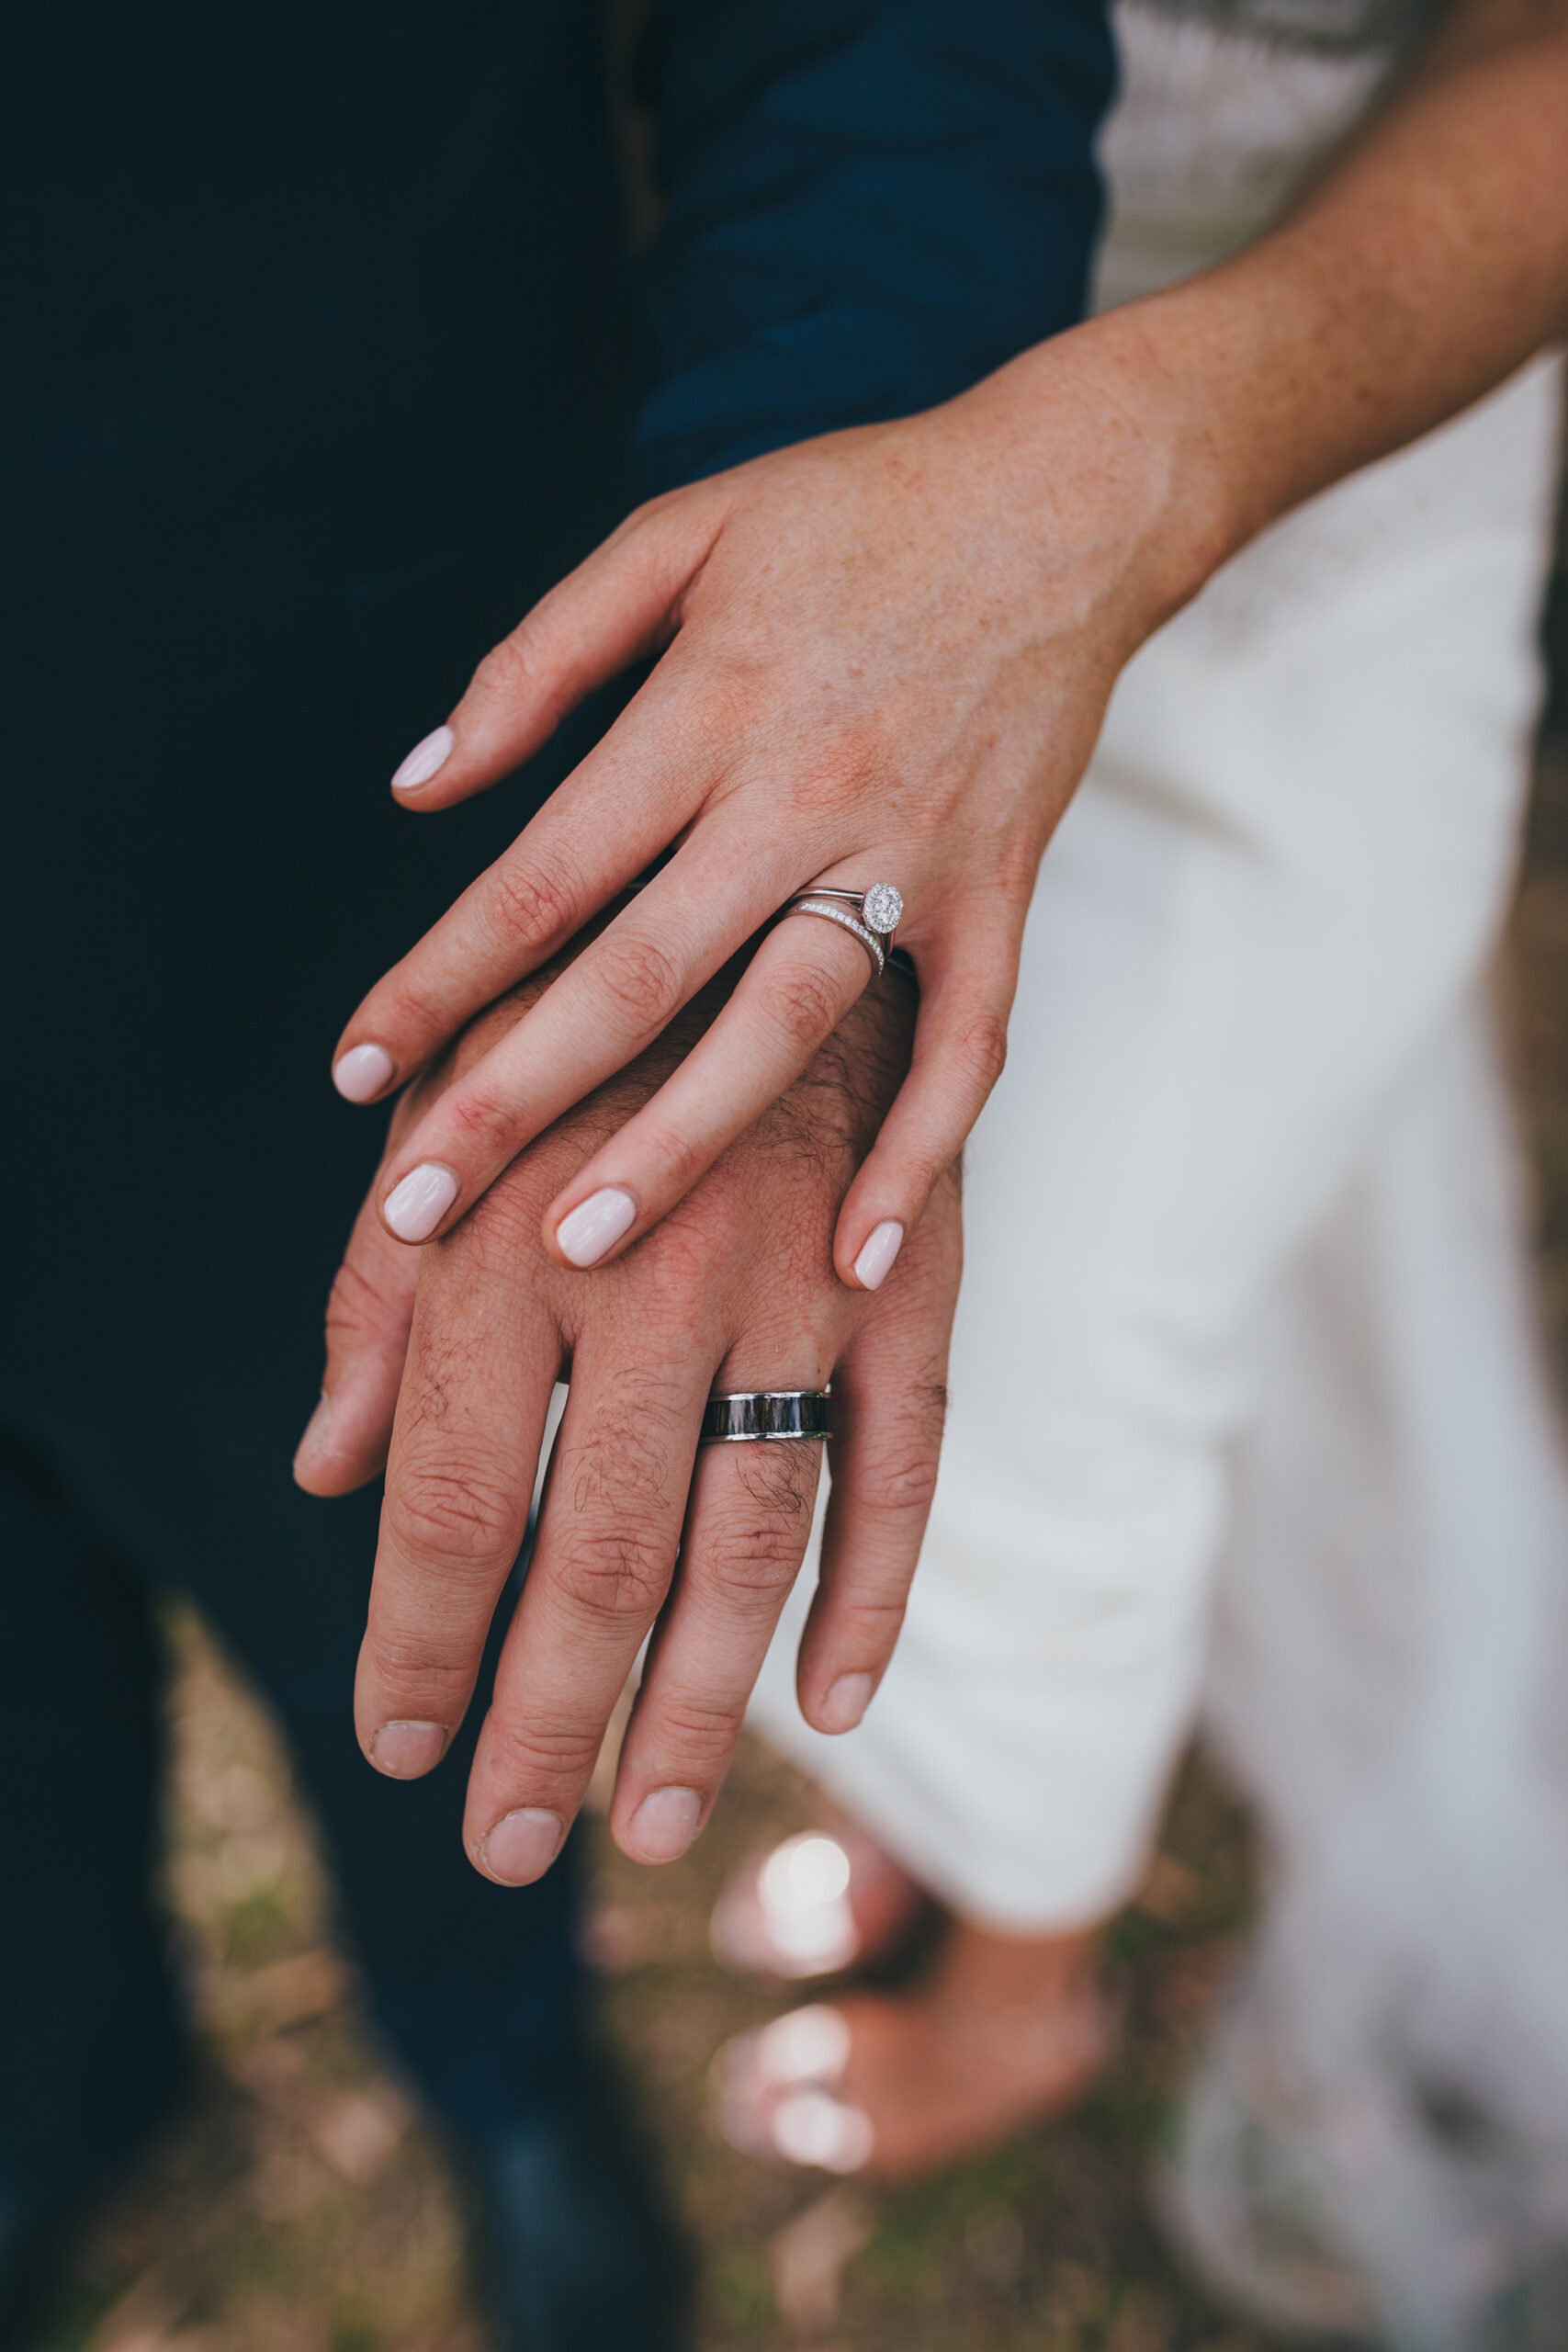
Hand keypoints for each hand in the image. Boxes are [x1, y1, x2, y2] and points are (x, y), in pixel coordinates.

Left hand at [295, 950, 959, 1878]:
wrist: (781, 898)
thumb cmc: (578, 1032)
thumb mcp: (441, 1127)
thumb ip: (378, 1297)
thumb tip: (327, 1476)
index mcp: (510, 1237)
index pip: (451, 1498)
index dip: (418, 1642)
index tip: (399, 1748)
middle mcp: (653, 1271)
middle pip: (595, 1553)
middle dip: (543, 1721)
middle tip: (510, 1847)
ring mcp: (798, 1284)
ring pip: (747, 1539)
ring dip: (695, 1700)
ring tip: (644, 1825)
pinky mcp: (909, 1283)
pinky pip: (902, 1469)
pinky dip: (874, 1595)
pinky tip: (829, 1707)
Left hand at [327, 319, 1217, 1290]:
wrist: (1066, 501)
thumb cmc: (854, 512)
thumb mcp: (676, 534)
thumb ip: (540, 658)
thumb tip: (415, 785)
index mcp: (707, 705)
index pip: (542, 874)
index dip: (437, 978)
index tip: (353, 1071)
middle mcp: (801, 792)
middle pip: (636, 974)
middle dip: (513, 1097)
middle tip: (412, 1209)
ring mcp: (910, 857)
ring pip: (782, 1025)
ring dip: (680, 1144)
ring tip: (577, 1247)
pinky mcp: (1000, 896)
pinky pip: (965, 1048)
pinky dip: (918, 1157)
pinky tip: (856, 1264)